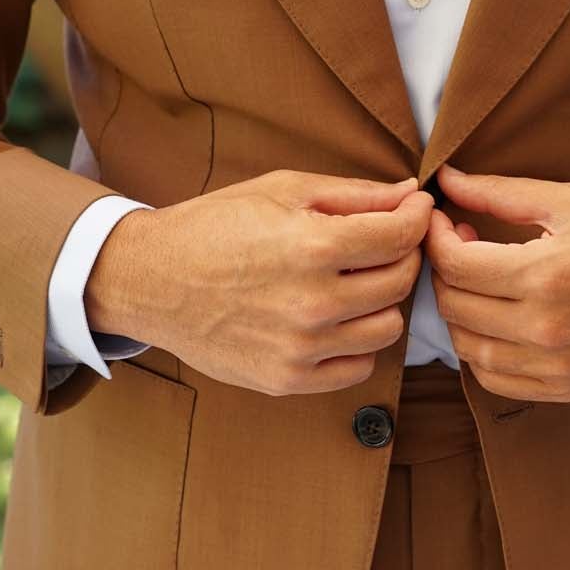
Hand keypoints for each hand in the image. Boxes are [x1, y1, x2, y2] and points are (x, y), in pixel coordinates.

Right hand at [86, 170, 432, 395]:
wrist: (152, 279)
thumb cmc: (216, 225)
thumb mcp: (282, 189)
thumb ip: (354, 194)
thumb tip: (410, 194)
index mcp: (313, 246)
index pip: (401, 236)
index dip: (417, 217)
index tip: (415, 210)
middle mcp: (313, 302)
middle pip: (400, 282)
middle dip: (402, 255)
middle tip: (383, 243)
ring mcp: (301, 347)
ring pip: (388, 328)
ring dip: (382, 302)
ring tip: (355, 282)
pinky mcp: (288, 379)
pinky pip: (359, 366)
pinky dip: (357, 342)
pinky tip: (335, 318)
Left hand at [425, 162, 569, 401]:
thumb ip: (499, 193)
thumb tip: (446, 179)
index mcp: (546, 276)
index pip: (455, 264)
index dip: (435, 236)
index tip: (441, 218)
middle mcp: (546, 329)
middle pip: (453, 306)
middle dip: (443, 269)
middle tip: (460, 243)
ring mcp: (556, 366)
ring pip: (466, 348)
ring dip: (459, 312)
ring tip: (479, 281)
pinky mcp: (566, 388)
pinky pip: (495, 379)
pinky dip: (481, 352)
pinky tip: (496, 320)